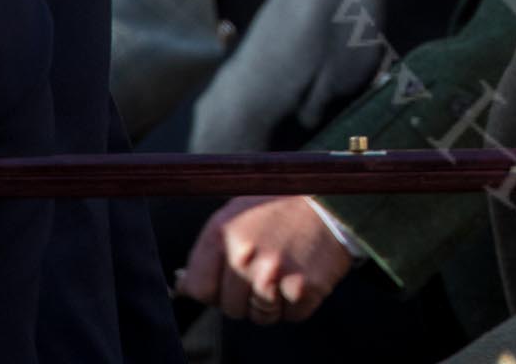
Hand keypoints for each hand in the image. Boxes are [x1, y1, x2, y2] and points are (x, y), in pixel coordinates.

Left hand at [176, 195, 353, 323]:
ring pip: (261, 317)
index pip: (199, 290)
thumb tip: (180, 287)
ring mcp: (274, 275)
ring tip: (288, 268)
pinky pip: (291, 316)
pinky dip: (299, 302)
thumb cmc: (281, 206)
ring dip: (273, 301)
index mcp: (223, 233)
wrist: (334, 198)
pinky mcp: (303, 288)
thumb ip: (208, 252)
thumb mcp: (237, 214)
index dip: (215, 288)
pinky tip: (305, 274)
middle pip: (231, 308)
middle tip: (269, 266)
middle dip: (247, 295)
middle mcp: (245, 256)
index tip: (231, 277)